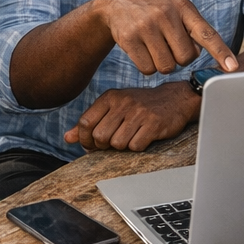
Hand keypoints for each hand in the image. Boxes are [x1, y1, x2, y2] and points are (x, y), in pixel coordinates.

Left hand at [65, 82, 200, 152]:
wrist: (175, 98)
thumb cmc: (141, 105)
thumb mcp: (115, 107)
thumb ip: (91, 121)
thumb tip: (68, 138)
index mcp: (110, 97)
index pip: (85, 122)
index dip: (85, 139)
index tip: (92, 145)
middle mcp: (123, 102)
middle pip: (100, 136)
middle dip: (104, 146)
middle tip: (114, 143)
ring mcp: (139, 113)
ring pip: (117, 144)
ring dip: (123, 146)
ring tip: (131, 137)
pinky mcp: (154, 124)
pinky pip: (136, 146)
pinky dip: (138, 147)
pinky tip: (144, 137)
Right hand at [93, 0, 237, 77]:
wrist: (116, 4)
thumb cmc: (154, 10)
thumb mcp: (175, 8)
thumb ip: (191, 27)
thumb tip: (201, 54)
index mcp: (183, 7)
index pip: (206, 33)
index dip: (220, 51)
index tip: (233, 68)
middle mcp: (166, 14)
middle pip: (185, 58)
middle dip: (179, 58)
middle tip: (169, 46)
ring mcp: (146, 26)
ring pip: (166, 67)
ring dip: (163, 64)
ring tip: (155, 47)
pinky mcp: (130, 39)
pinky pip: (147, 69)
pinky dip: (147, 66)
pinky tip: (142, 50)